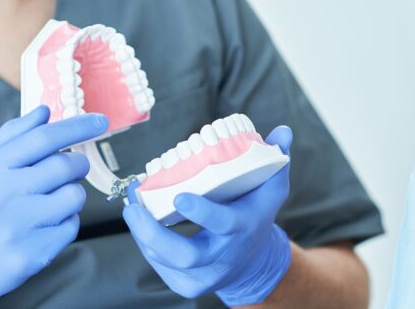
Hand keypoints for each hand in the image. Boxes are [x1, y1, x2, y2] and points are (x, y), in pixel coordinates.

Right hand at [0, 106, 106, 307]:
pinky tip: (45, 225)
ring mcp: (17, 228)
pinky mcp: (32, 254)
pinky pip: (72, 226)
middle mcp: (2, 197)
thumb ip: (11, 135)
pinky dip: (66, 222)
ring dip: (72, 194)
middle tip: (73, 167)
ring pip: (74, 196)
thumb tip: (45, 111)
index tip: (100, 121)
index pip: (43, 139)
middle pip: (65, 165)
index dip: (77, 127)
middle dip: (78, 163)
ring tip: (52, 200)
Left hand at [123, 126, 293, 305]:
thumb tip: (282, 131)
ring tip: (131, 208)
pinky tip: (138, 224)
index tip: (179, 195)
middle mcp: (225, 255)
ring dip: (143, 236)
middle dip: (154, 233)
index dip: (202, 212)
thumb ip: (276, 158)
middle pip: (187, 255)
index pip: (224, 223)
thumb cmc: (257, 215)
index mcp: (244, 226)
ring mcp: (206, 274)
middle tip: (134, 208)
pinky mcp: (188, 284)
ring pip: (168, 263)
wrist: (254, 260)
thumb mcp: (272, 188)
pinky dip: (146, 246)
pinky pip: (161, 269)